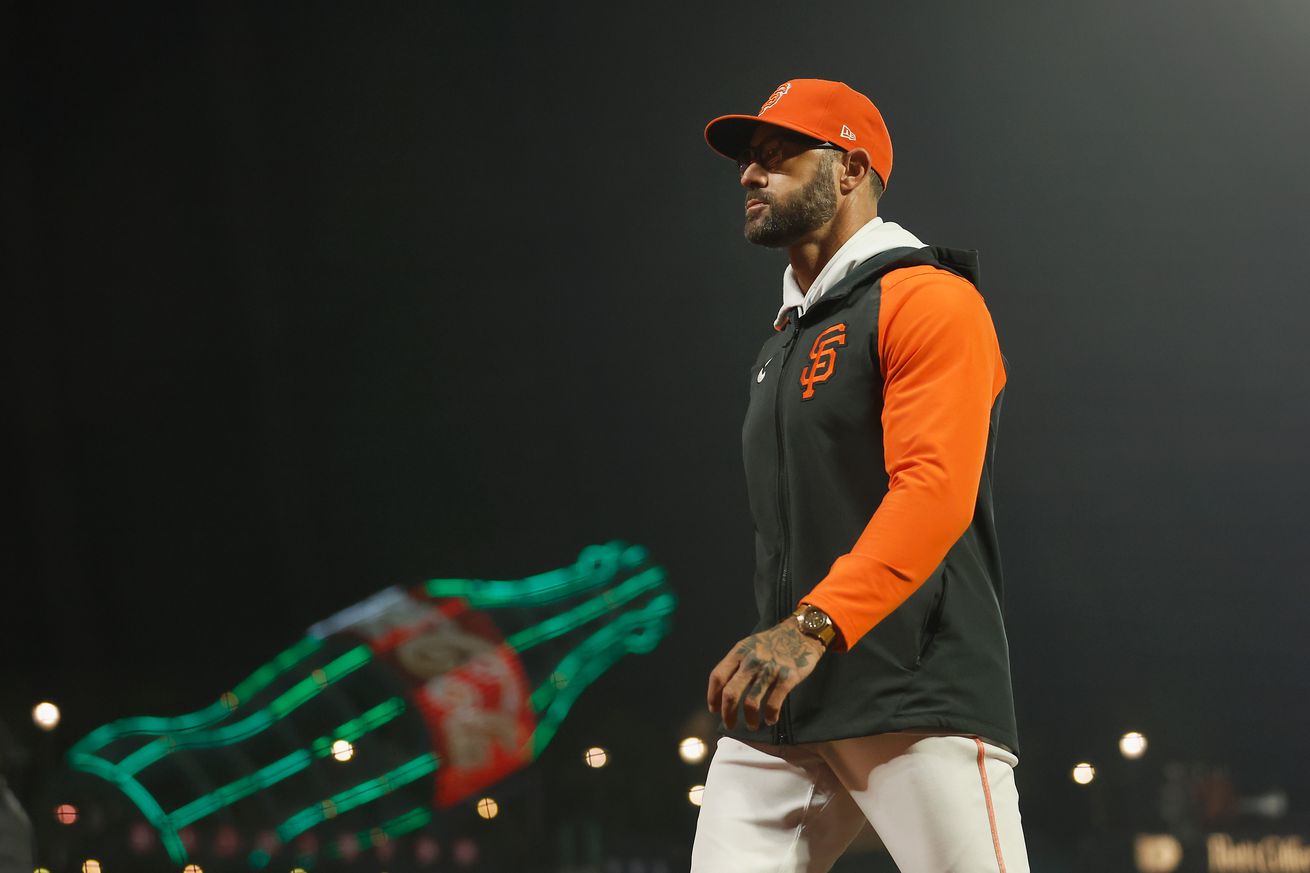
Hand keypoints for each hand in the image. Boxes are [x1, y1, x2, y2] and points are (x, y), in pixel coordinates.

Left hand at [706, 618, 826, 731]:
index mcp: (739, 652)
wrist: (801, 633)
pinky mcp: (787, 678)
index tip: (714, 709)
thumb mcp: (749, 645)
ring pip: (751, 702)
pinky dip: (770, 716)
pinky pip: (773, 704)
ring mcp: (769, 670)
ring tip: (751, 726)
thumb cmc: (773, 642)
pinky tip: (770, 720)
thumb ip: (736, 663)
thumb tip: (723, 690)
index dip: (712, 696)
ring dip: (749, 719)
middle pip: (730, 693)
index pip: (718, 676)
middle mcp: (751, 661)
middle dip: (727, 713)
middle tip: (729, 724)